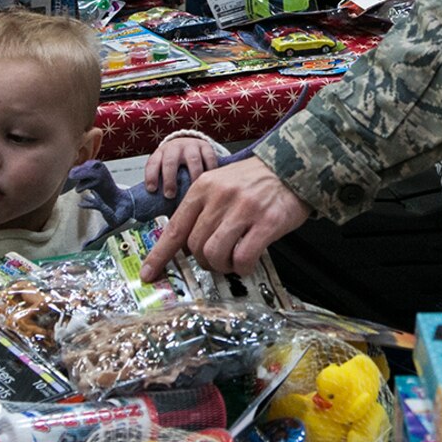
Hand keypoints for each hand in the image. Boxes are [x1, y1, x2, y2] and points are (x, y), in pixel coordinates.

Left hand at [139, 157, 311, 277]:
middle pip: (195, 246)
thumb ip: (202, 210)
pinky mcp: (267, 222)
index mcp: (203, 188)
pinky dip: (242, 268)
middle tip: (217, 260)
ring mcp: (244, 209)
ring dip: (222, 266)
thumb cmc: (254, 181)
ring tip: (233, 261)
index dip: (160, 255)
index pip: (174, 228)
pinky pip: (243, 258)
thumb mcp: (220, 184)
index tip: (149, 274)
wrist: (293, 166)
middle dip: (203, 261)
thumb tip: (185, 247)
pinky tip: (248, 262)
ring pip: (215, 254)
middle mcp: (220, 197)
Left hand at [143, 133, 219, 198]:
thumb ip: (162, 185)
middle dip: (169, 180)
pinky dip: (210, 171)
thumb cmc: (174, 163)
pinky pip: (210, 159)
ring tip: (194, 192)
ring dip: (192, 177)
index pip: (152, 164)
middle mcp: (174, 149)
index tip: (152, 189)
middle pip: (170, 162)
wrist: (188, 143)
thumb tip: (161, 212)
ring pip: (192, 160)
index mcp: (160, 154)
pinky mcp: (205, 147)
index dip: (151, 176)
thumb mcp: (164, 169)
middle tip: (170, 195)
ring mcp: (191, 147)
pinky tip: (211, 183)